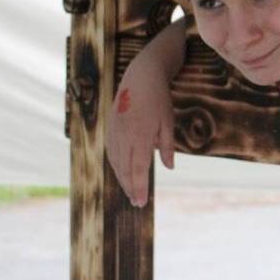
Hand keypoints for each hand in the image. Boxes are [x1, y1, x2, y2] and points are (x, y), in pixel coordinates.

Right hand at [104, 56, 176, 207]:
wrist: (141, 76)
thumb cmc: (159, 99)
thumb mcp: (168, 122)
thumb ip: (167, 146)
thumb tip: (169, 167)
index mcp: (141, 135)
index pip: (138, 168)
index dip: (139, 187)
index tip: (141, 202)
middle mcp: (125, 135)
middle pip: (125, 169)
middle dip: (130, 187)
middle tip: (137, 203)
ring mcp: (115, 130)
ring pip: (116, 161)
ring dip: (121, 178)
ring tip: (130, 191)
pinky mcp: (111, 126)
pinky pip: (111, 151)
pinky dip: (115, 165)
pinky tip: (120, 172)